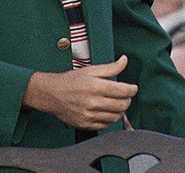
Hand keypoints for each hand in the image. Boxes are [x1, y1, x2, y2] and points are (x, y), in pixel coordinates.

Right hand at [22, 55, 137, 129]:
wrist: (51, 94)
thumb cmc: (71, 81)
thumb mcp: (91, 70)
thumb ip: (111, 68)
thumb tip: (124, 60)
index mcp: (96, 87)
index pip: (123, 91)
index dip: (132, 89)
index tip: (133, 88)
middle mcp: (93, 102)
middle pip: (122, 105)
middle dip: (127, 99)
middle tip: (125, 95)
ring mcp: (89, 115)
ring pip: (115, 117)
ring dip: (120, 110)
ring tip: (116, 103)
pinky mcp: (85, 124)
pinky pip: (105, 125)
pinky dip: (109, 119)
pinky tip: (106, 111)